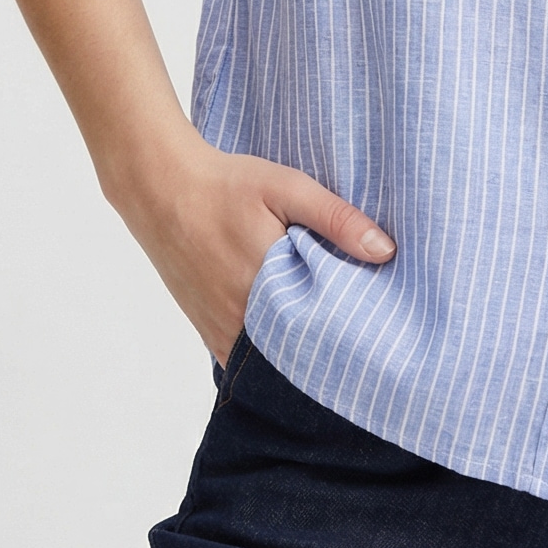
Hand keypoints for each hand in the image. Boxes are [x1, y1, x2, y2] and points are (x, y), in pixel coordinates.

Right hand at [110, 125, 394, 365]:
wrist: (161, 189)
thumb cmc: (226, 186)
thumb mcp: (288, 188)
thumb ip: (336, 219)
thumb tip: (386, 252)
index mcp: (267, 287)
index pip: (325, 333)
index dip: (354, 334)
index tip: (381, 330)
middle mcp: (241, 320)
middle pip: (300, 353)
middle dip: (331, 348)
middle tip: (364, 335)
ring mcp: (221, 331)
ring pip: (273, 361)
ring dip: (300, 353)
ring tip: (332, 337)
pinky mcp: (208, 331)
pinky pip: (247, 358)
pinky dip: (270, 353)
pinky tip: (291, 336)